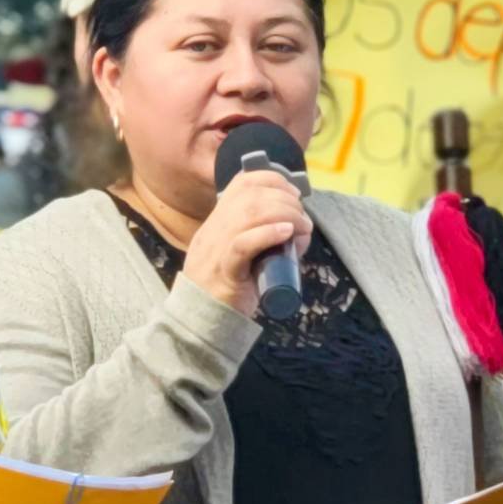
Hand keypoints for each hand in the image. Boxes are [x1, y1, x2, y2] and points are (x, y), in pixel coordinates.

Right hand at [183, 170, 311, 315]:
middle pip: (250, 196)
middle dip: (284, 199)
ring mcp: (216, 249)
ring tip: (300, 226)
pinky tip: (287, 232)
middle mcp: (214, 229)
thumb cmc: (228, 289)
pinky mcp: (224, 272)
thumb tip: (299, 230)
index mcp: (218, 221)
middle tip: (302, 218)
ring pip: (247, 215)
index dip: (273, 180)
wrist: (199, 323)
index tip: (294, 194)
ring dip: (283, 213)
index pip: (242, 183)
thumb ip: (263, 238)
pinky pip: (242, 245)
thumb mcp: (244, 255)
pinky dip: (267, 234)